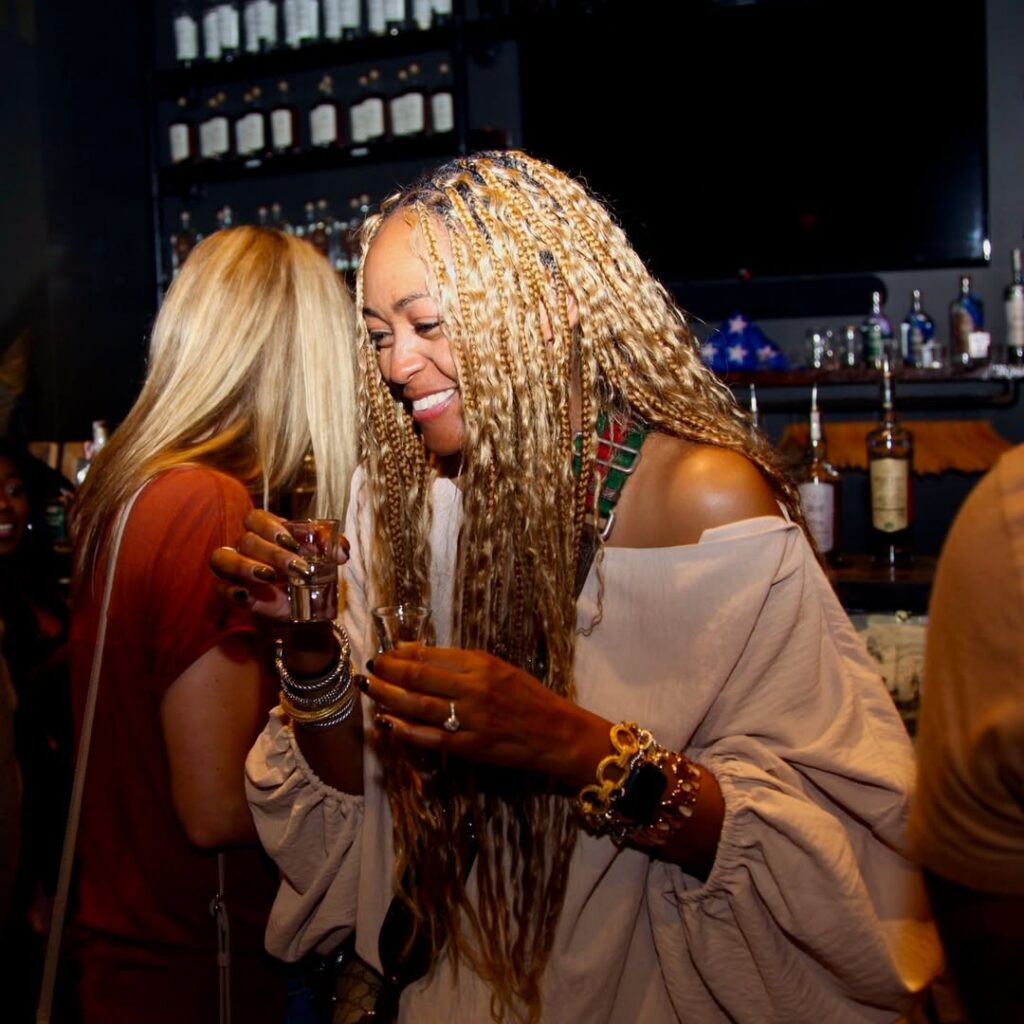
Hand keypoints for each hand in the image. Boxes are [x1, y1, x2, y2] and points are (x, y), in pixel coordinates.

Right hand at [210, 508, 349, 620]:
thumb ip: (332, 548)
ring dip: (245, 566)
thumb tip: (342, 551)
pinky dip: (230, 591)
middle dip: (272, 553)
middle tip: (296, 567)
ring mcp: (236, 569)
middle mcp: (247, 547)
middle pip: (246, 540)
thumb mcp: (324, 558)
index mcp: (267, 532)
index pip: (255, 518)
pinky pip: (219, 588)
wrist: (305, 604)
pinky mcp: (233, 593)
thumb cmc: (309, 571)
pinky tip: (246, 595)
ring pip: (222, 558)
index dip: (270, 527)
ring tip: (269, 577)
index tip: (291, 542)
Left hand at [364, 647, 611, 786]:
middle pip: (419, 677)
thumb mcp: (499, 668)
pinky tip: (386, 723)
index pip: (431, 655)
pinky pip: (430, 737)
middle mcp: (474, 688)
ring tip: (368, 689)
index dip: (401, 653)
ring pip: (418, 706)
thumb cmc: (529, 697)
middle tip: (368, 668)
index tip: (385, 652)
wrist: (557, 733)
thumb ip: (460, 663)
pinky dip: (404, 731)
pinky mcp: (471, 747)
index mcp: (482, 664)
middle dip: (387, 671)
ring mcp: (471, 719)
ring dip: (388, 696)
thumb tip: (416, 653)